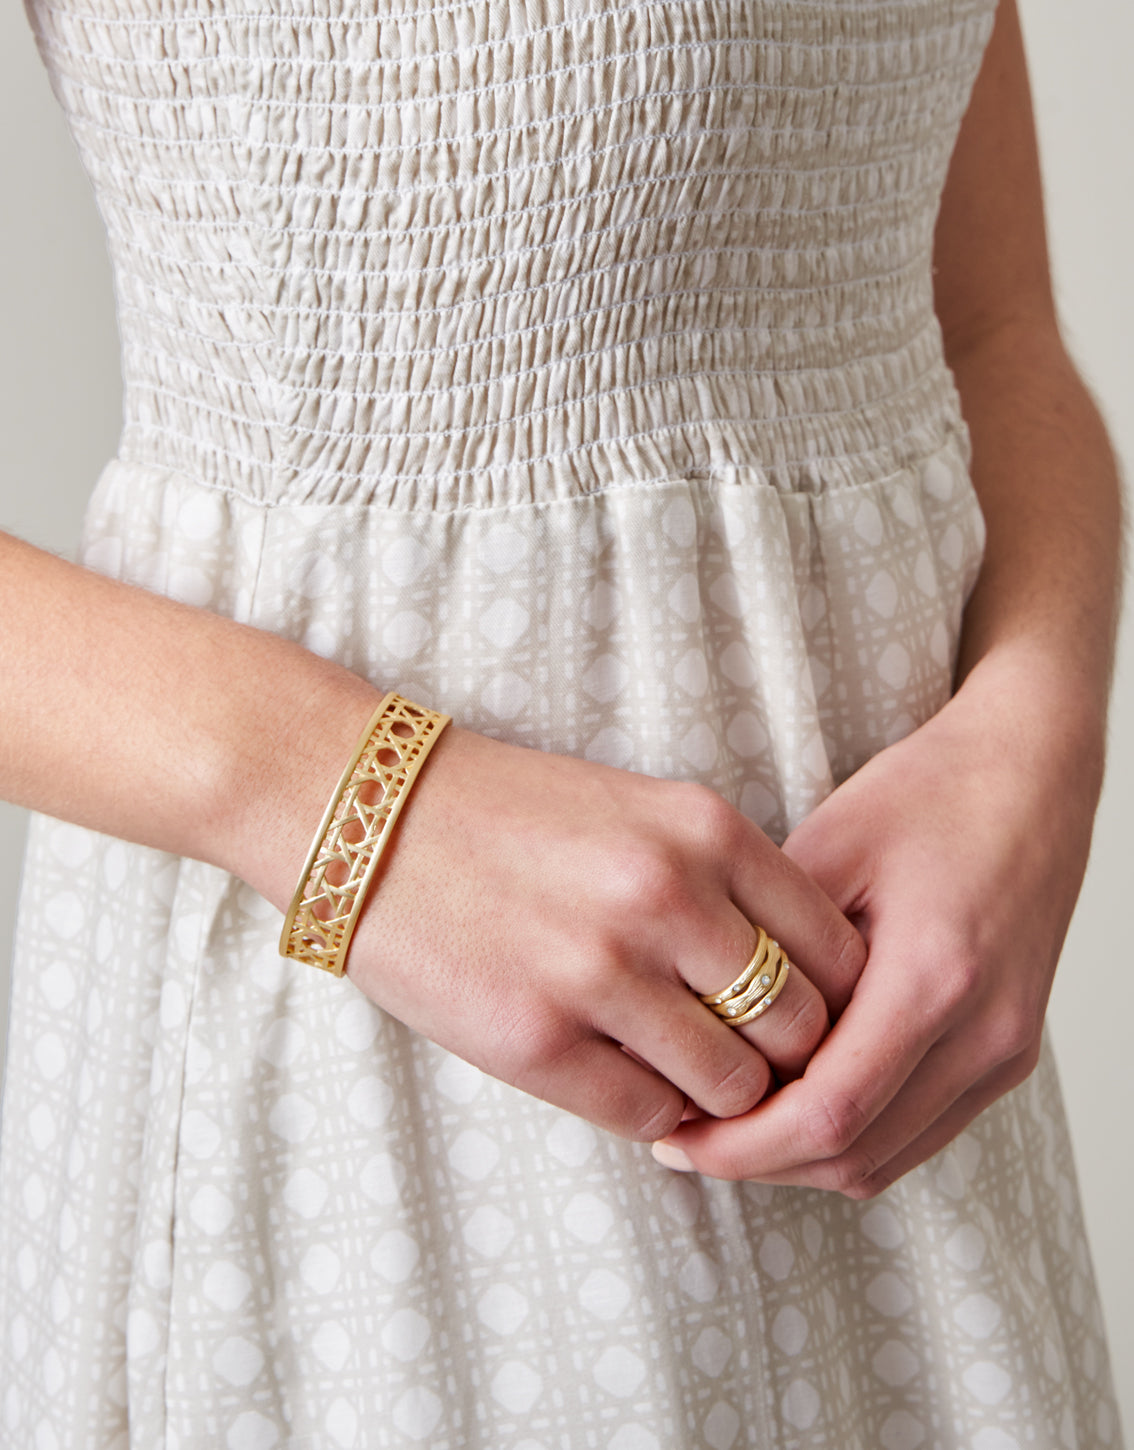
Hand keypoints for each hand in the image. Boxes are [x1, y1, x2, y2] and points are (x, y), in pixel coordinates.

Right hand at [342, 725, 864, 1140]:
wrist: (370, 815)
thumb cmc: (512, 815)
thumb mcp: (642, 812)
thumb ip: (726, 885)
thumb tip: (799, 987)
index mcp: (706, 831)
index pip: (837, 951)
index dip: (836, 999)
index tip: (803, 1015)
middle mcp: (667, 898)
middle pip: (802, 1028)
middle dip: (787, 1058)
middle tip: (751, 1059)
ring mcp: (600, 972)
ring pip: (734, 1085)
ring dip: (720, 1095)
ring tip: (682, 1072)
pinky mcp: (535, 1040)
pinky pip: (648, 1115)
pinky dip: (653, 1113)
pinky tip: (623, 1076)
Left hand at [652, 661, 1102, 1192]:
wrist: (1030, 774)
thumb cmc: (930, 794)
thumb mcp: (829, 848)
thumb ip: (774, 947)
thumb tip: (694, 1025)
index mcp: (935, 976)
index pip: (830, 1111)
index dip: (744, 1144)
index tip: (679, 1138)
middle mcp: (983, 1031)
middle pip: (857, 1155)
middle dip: (761, 1162)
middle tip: (687, 1138)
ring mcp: (1004, 1050)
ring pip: (888, 1158)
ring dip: (801, 1159)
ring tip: (726, 1126)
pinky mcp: (1007, 1053)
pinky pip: (919, 1132)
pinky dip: (850, 1138)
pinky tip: (789, 1104)